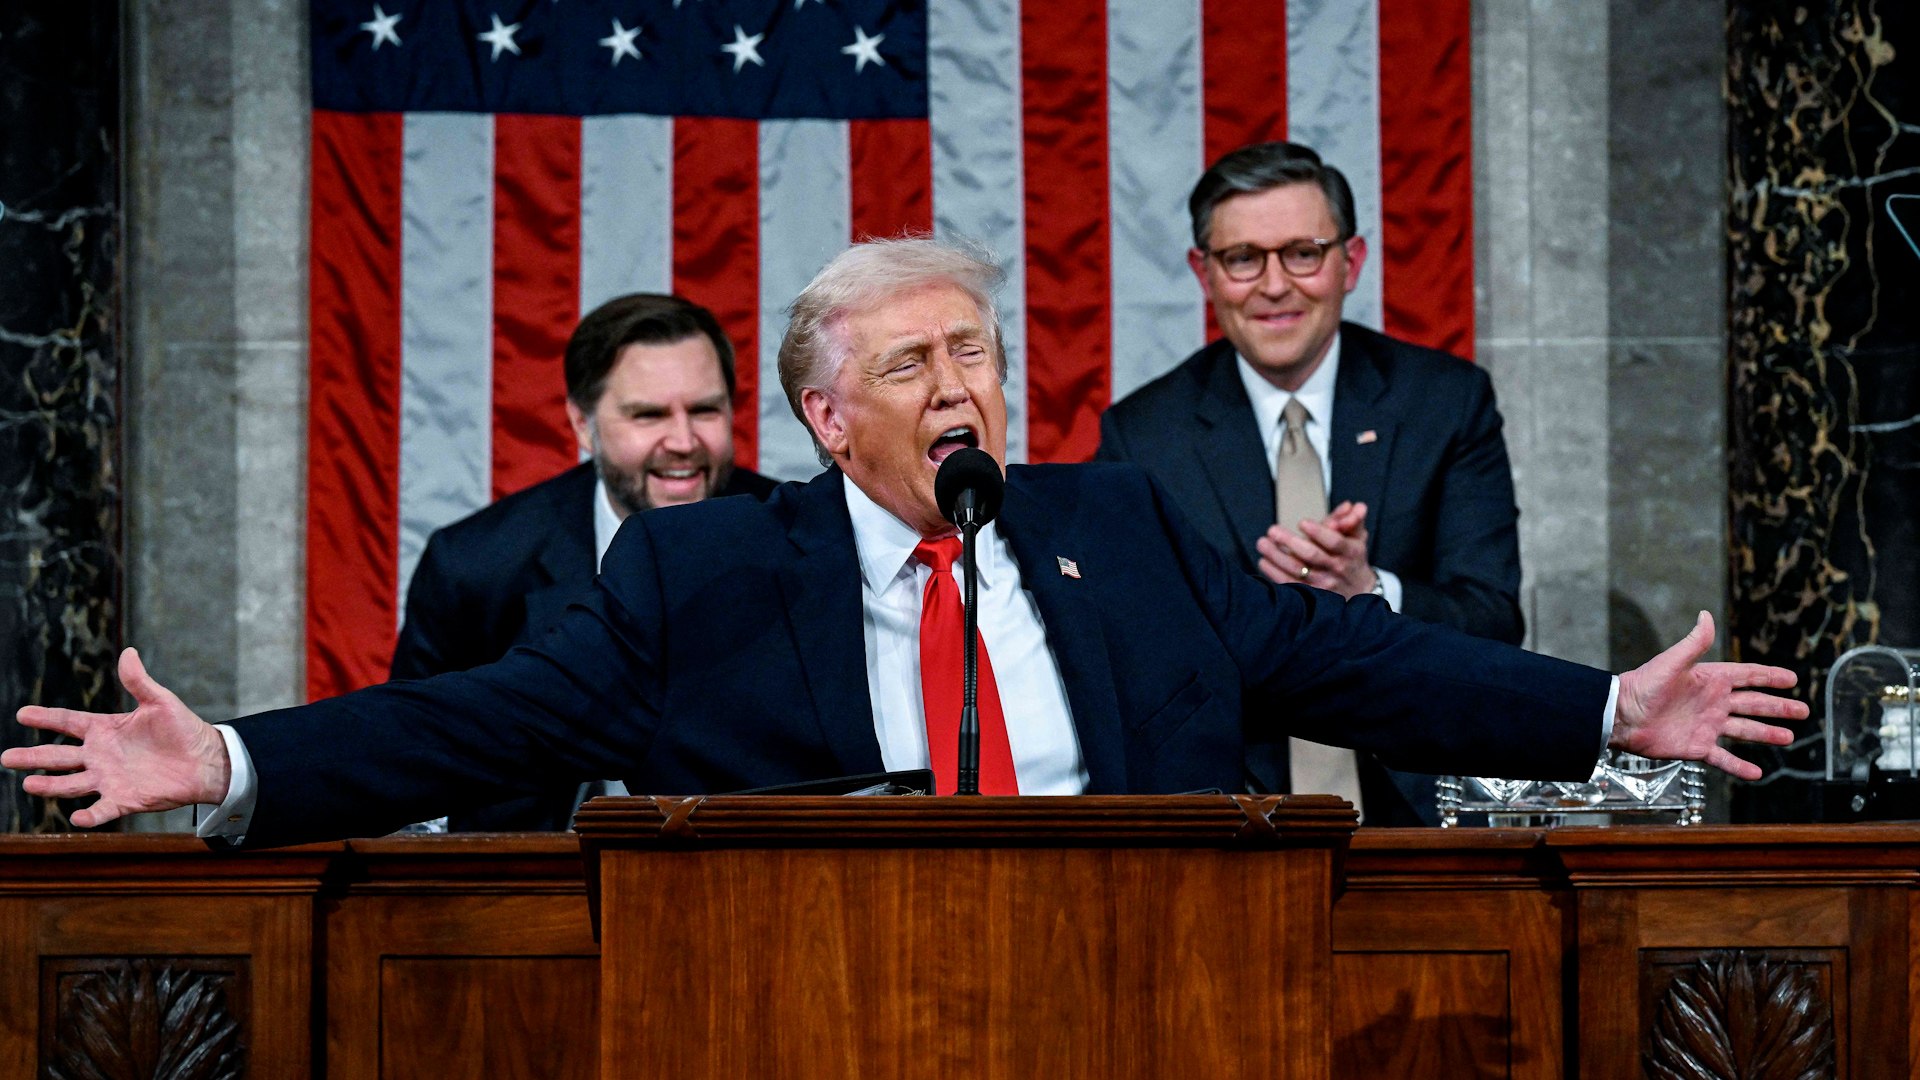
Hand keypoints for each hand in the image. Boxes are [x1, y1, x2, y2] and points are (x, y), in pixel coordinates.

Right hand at [2, 648, 230, 826]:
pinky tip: (76, 816)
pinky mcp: (125, 799)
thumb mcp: (160, 701)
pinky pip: (102, 809)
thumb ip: (139, 681)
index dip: (45, 718)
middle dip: (32, 756)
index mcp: (105, 729)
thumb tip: (128, 652)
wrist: (206, 760)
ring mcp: (109, 779)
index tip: (22, 714)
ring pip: (71, 783)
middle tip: (6, 757)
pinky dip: (89, 815)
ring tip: (29, 783)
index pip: (68, 722)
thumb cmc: (183, 729)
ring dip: (51, 785)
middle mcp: (100, 755)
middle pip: (58, 756)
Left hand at [1256, 501, 1376, 597]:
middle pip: (1312, 555)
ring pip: (1297, 570)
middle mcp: (1337, 569)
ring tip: (1263, 543)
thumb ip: (1352, 519)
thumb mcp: (1357, 537)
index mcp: (1350, 552)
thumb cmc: (1352, 557)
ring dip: (1276, 556)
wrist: (1358, 590)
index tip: (1302, 522)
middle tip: (1273, 530)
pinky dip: (1274, 573)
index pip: (1335, 542)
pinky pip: (1290, 585)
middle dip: (1290, 541)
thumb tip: (1355, 506)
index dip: (1318, 532)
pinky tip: (1264, 561)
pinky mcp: (1311, 595)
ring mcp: (1324, 585)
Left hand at [1611, 612, 1803, 778]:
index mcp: (1710, 680)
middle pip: (1754, 704)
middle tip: (1803, 711)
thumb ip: (1693, 642)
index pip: (1748, 676)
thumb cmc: (1643, 685)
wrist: (1622, 716)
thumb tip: (1705, 615)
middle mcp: (1713, 703)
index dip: (1770, 677)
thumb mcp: (1672, 662)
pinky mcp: (1697, 747)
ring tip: (1788, 737)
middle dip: (1779, 707)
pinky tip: (1757, 773)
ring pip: (1745, 730)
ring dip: (1767, 734)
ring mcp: (1707, 726)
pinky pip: (1724, 758)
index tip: (1792, 679)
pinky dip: (1740, 766)